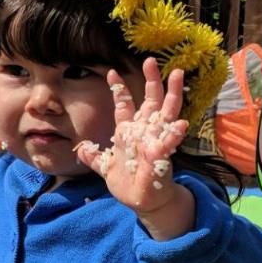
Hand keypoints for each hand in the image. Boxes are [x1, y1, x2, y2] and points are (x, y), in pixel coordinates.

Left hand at [76, 59, 192, 237]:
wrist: (142, 201)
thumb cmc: (127, 182)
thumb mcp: (106, 167)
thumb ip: (94, 157)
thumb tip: (81, 148)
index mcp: (129, 131)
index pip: (124, 105)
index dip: (119, 89)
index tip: (112, 72)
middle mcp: (144, 131)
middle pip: (151, 100)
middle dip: (152, 80)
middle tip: (150, 61)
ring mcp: (155, 140)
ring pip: (167, 112)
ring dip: (172, 93)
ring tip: (176, 74)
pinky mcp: (162, 156)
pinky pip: (170, 142)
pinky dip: (174, 133)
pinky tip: (180, 123)